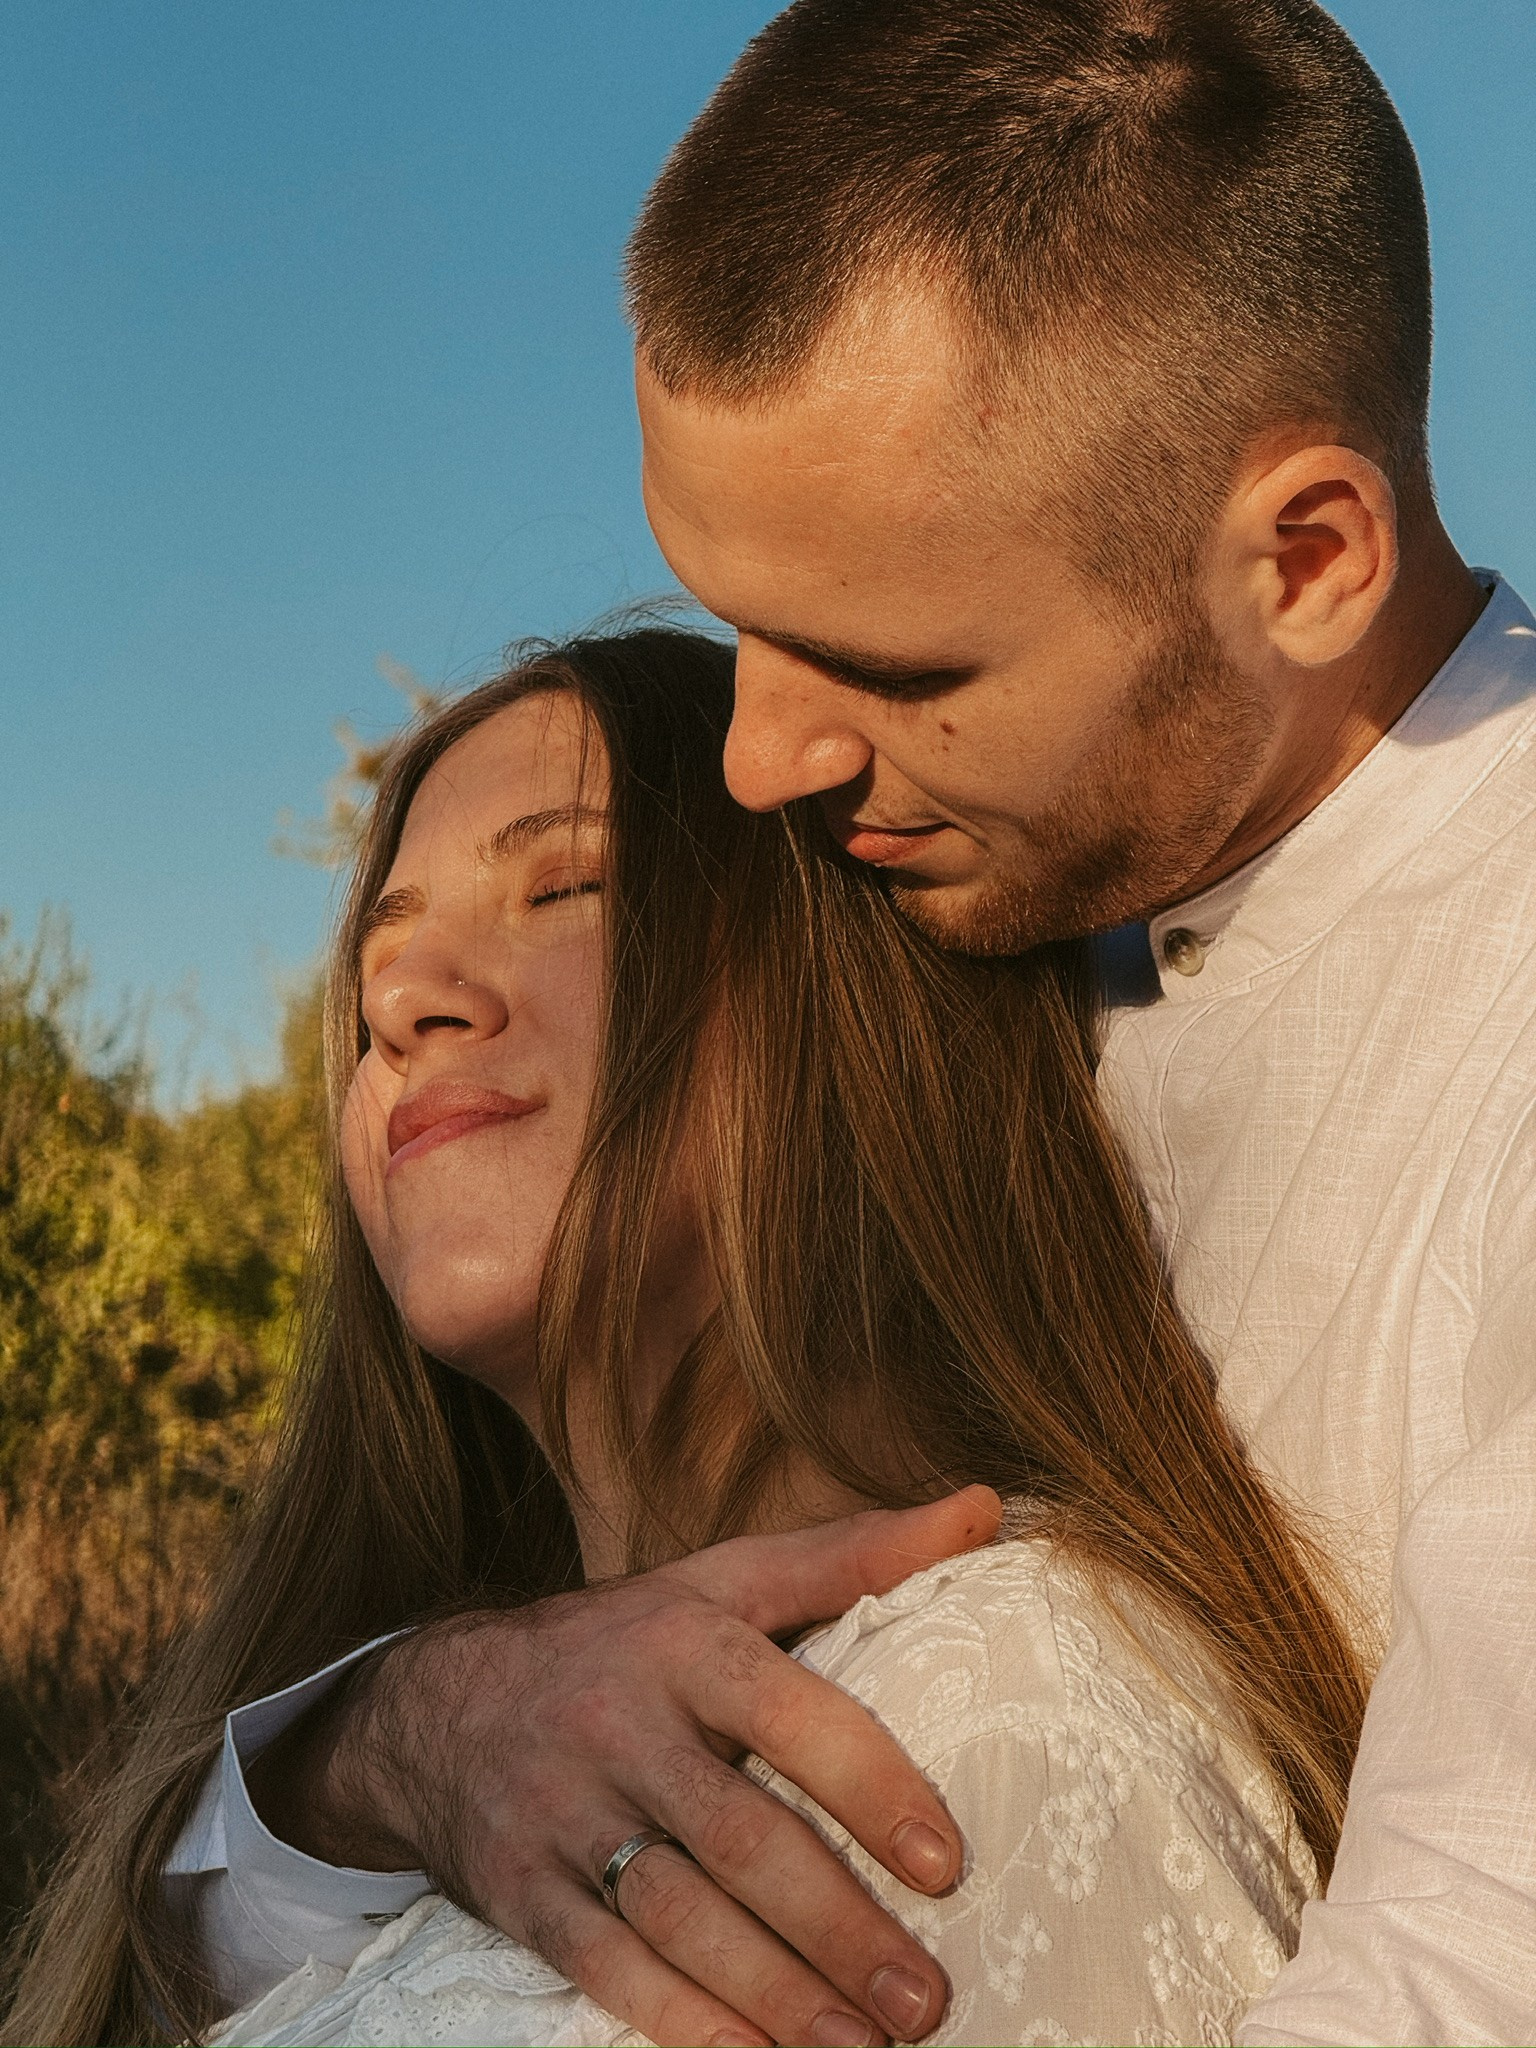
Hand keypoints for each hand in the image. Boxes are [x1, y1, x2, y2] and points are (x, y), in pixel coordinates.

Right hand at [248, 1487, 1000, 2045]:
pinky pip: (603, 1965)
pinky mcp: (522, 1890)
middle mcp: (620, 1723)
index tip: (944, 1862)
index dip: (866, 1784)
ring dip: (774, 1992)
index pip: (785, 1710)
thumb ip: (854, 1553)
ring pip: (675, 1914)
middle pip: (736, 1836)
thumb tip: (984, 1508)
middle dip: (835, 1925)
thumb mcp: (725, 1578)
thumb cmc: (624, 1639)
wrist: (438, 1703)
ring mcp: (564, 1812)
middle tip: (924, 2001)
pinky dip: (678, 2023)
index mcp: (682, 1641)